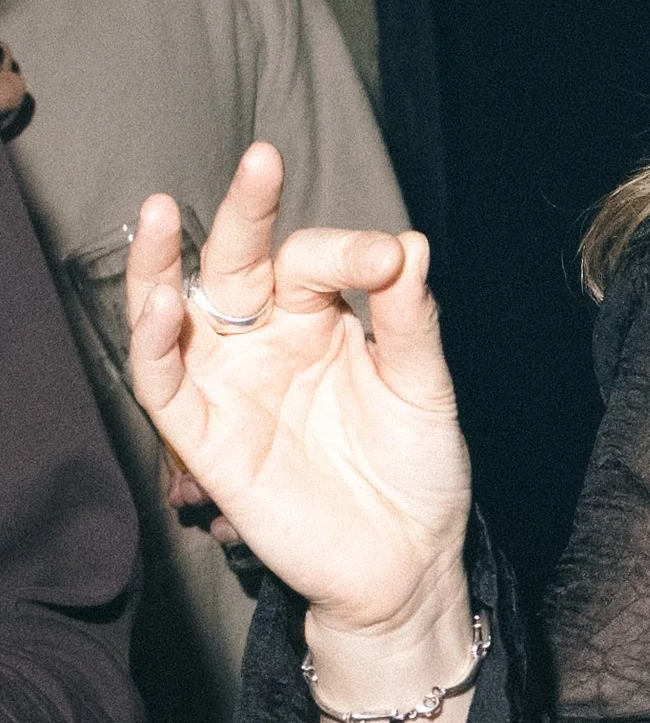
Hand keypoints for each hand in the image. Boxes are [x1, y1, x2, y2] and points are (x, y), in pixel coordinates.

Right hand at [124, 145, 472, 655]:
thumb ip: (410, 320)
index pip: (313, 259)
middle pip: (236, 263)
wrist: (409, 561)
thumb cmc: (416, 470)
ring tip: (156, 212)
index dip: (347, 251)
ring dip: (158, 265)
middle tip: (261, 161)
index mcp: (320, 317)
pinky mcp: (206, 440)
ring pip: (174, 313)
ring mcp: (232, 386)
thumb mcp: (424, 387)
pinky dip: (152, 345)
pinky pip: (164, 386)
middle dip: (242, 212)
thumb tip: (410, 242)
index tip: (389, 259)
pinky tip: (160, 304)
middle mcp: (266, 341)